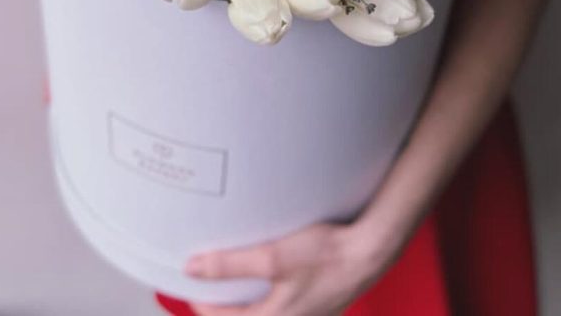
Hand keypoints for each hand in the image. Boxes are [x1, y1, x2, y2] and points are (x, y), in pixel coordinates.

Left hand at [185, 222, 395, 315]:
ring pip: (262, 313)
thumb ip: (230, 264)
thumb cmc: (327, 256)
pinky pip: (280, 305)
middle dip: (223, 304)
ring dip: (245, 299)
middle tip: (208, 282)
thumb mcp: (272, 257)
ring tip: (235, 276)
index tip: (192, 282)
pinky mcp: (314, 304)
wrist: (368, 252)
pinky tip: (269, 273)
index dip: (201, 302)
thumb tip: (194, 268)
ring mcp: (303, 315)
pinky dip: (266, 293)